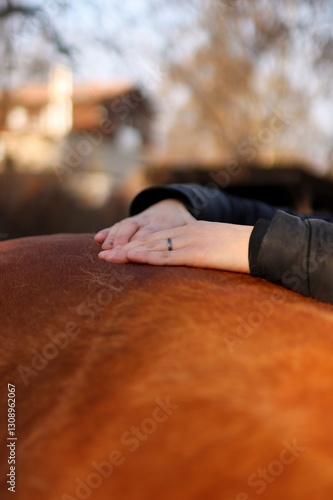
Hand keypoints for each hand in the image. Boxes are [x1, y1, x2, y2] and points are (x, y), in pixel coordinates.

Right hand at [94, 199, 194, 249]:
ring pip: (124, 228)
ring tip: (104, 249)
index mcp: (167, 225)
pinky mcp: (131, 221)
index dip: (140, 246)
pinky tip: (98, 238)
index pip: (152, 237)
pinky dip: (108, 231)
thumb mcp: (192, 230)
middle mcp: (151, 221)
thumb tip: (212, 252)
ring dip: (113, 238)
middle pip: (135, 235)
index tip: (131, 256)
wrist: (175, 205)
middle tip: (110, 257)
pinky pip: (118, 225)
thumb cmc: (186, 225)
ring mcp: (139, 220)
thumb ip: (196, 238)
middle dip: (121, 245)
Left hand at [98, 220, 252, 273]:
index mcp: (190, 232)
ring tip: (107, 258)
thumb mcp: (216, 248)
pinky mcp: (196, 254)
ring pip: (153, 246)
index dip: (135, 243)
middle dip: (123, 247)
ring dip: (128, 252)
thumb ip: (200, 253)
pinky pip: (167, 255)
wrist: (259, 245)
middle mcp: (186, 234)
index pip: (156, 236)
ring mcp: (190, 242)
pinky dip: (147, 256)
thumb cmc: (241, 250)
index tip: (117, 249)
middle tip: (102, 254)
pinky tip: (132, 258)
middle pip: (149, 239)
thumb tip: (192, 263)